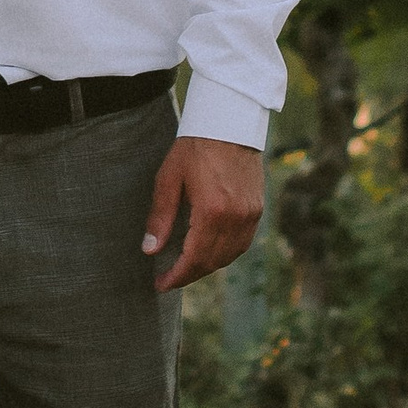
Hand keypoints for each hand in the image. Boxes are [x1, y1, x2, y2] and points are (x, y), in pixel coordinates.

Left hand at [141, 135, 265, 292]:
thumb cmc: (195, 146)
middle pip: (212, 262)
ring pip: (229, 256)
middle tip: (169, 279)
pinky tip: (210, 251)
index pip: (194, 258)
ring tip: (186, 267)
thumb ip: (160, 217)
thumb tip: (150, 250)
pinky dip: (225, 254)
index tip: (160, 285)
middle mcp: (236, 217)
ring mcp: (250, 214)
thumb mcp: (169, 178)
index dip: (176, 276)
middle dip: (189, 275)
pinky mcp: (257, 208)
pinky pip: (242, 243)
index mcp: (212, 211)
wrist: (230, 122)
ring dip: (207, 266)